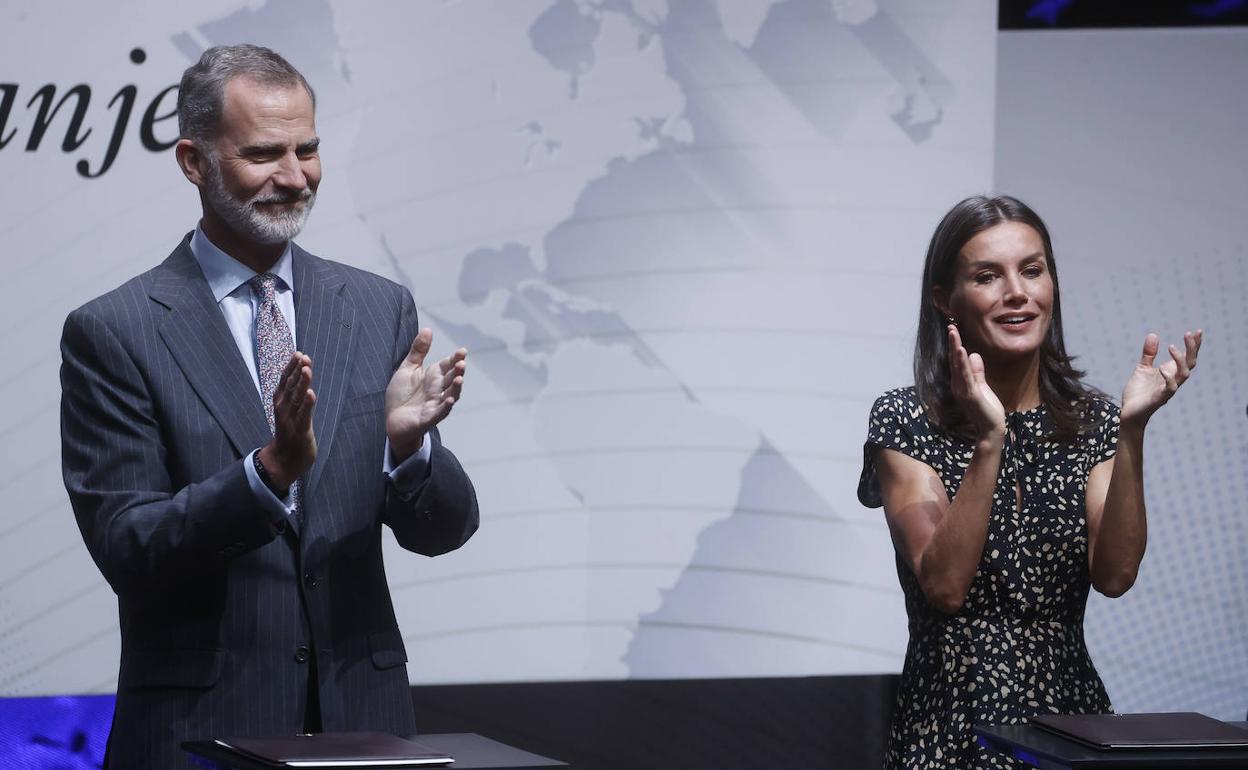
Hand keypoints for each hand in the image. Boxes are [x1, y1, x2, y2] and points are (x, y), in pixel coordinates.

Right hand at [259, 352, 316, 489]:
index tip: (299, 354)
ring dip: (302, 383)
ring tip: (307, 369)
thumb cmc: (289, 434)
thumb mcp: (290, 412)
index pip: (285, 381)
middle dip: (297, 371)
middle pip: (290, 386)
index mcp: (281, 403)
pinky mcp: (300, 432)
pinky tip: (311, 394)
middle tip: (303, 356)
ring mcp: (290, 420)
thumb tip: (300, 378)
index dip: (291, 367)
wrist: (282, 462)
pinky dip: (307, 405)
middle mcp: (283, 409)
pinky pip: (304, 416)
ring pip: (297, 399)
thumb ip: (294, 397)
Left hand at [386, 328, 466, 460]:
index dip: (455, 358)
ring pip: (450, 395)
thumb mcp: (408, 369)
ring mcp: (435, 403)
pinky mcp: (429, 417)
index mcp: (433, 376)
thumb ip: (418, 351)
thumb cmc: (402, 394)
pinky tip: (449, 400)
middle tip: (461, 363)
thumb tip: (428, 329)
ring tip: (459, 379)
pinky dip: (445, 406)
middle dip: (458, 372)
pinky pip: (440, 412)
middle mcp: (438, 389)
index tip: (462, 351)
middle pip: (452, 379)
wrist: (393, 420)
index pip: (448, 365)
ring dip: (456, 388)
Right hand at [948, 324, 1005, 443]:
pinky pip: (966, 376)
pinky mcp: (970, 394)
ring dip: (956, 348)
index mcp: (961, 383)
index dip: (955, 345)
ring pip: (958, 365)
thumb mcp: (982, 386)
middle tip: (951, 326)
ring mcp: (963, 390)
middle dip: (953, 343)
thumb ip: (977, 371)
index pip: (957, 361)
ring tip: (953, 333)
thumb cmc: (987, 410)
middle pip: (954, 360)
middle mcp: (958, 385)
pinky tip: (963, 351)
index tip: (954, 330)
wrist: (991, 430)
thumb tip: (974, 354)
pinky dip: (963, 363)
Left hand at [1120, 329, 1201, 428]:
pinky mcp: (1159, 398)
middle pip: (1190, 363)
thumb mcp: (1142, 368)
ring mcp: (1168, 389)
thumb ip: (1149, 354)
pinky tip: (1162, 369)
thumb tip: (1153, 335)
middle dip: (1192, 348)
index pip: (1187, 357)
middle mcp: (1174, 380)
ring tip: (1172, 347)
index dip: (1194, 345)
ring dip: (1180, 360)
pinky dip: (1168, 378)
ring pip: (1184, 374)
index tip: (1198, 331)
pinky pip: (1170, 388)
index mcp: (1170, 372)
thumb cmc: (1138, 392)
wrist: (1129, 412)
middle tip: (1189, 333)